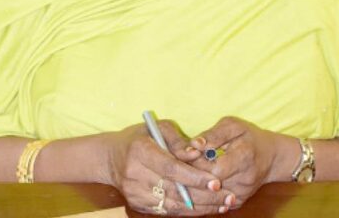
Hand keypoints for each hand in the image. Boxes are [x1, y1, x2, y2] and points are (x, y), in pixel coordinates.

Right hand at [103, 120, 235, 214]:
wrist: (109, 158)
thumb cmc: (138, 138)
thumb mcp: (158, 129)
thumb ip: (179, 141)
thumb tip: (197, 154)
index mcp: (140, 151)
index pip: (171, 168)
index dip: (194, 177)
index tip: (216, 182)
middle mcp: (135, 175)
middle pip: (175, 190)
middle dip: (205, 195)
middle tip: (229, 197)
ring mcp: (135, 193)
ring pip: (173, 205)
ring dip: (201, 207)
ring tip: (224, 205)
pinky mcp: (138, 205)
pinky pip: (167, 211)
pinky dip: (189, 211)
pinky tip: (207, 208)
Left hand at [180, 116, 297, 210]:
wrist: (271, 158)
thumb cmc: (249, 137)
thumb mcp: (233, 126)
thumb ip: (213, 134)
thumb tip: (194, 144)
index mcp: (244, 157)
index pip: (212, 167)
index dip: (195, 161)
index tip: (188, 152)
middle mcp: (244, 180)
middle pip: (209, 183)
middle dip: (193, 173)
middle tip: (184, 162)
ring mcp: (241, 194)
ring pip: (209, 195)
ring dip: (196, 183)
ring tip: (190, 171)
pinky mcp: (237, 203)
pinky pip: (214, 202)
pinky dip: (204, 192)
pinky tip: (200, 181)